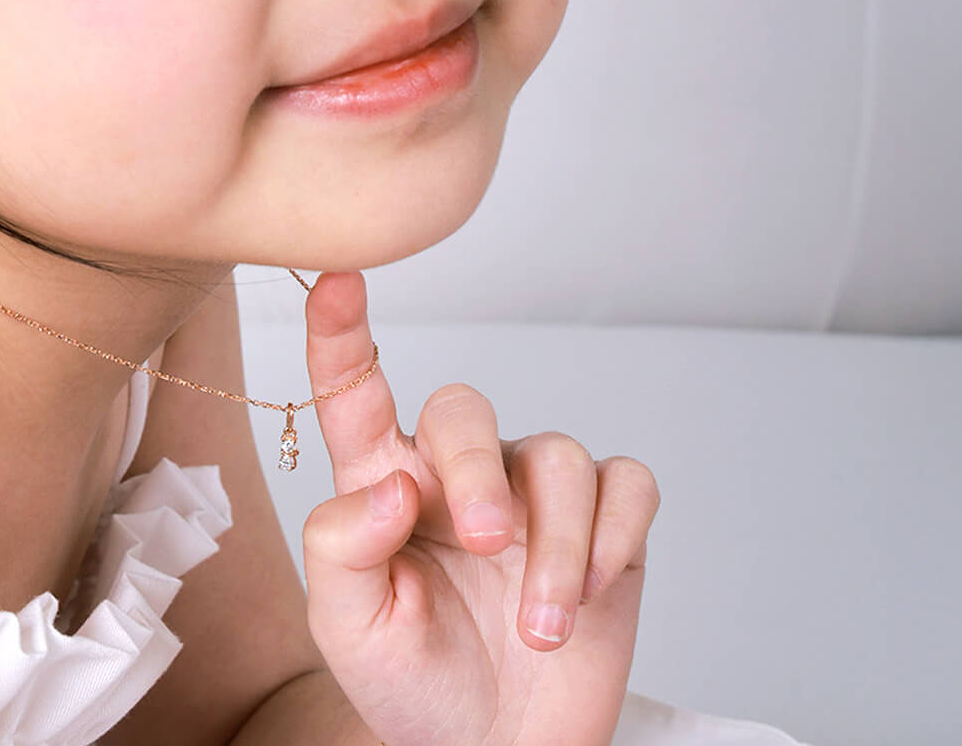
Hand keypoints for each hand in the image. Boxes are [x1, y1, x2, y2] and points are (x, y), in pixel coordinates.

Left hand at [299, 272, 658, 745]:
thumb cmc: (412, 681)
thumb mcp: (348, 629)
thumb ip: (342, 549)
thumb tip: (391, 486)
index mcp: (386, 482)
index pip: (356, 392)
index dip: (341, 333)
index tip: (336, 280)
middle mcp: (458, 470)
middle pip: (466, 410)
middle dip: (479, 470)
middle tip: (486, 543)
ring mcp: (535, 492)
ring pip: (558, 457)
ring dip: (556, 546)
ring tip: (542, 626)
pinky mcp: (606, 522)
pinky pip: (626, 485)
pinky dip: (613, 537)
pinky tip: (593, 591)